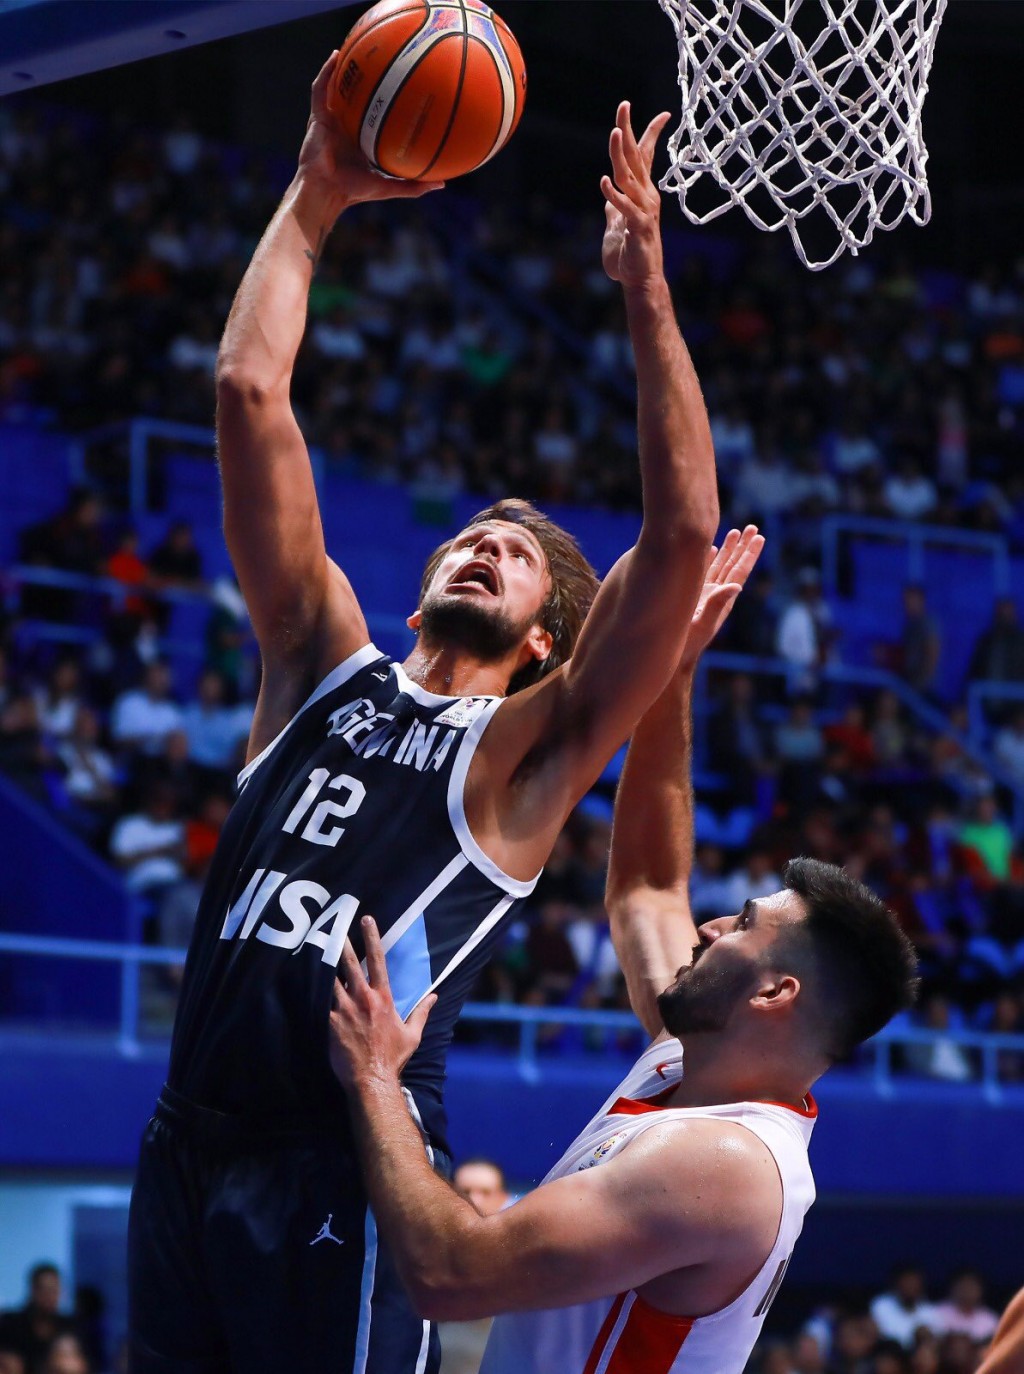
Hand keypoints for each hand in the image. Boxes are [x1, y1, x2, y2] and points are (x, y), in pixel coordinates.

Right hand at [297, 52, 444, 208]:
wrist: (328, 191)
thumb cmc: (355, 191)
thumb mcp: (388, 186)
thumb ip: (413, 186)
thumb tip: (442, 184)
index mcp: (360, 139)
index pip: (372, 115)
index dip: (383, 101)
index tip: (402, 88)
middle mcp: (345, 126)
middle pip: (355, 97)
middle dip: (364, 80)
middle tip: (380, 62)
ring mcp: (331, 120)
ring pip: (337, 88)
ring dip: (344, 69)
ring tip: (354, 49)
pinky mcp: (318, 117)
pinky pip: (320, 90)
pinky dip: (326, 72)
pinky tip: (335, 57)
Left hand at [329, 916, 435, 1089]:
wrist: (371, 1080)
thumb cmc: (393, 1058)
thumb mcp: (413, 1034)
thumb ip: (422, 1011)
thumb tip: (435, 996)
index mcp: (383, 998)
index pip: (378, 960)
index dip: (372, 938)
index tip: (367, 919)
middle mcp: (362, 999)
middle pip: (348, 963)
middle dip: (341, 942)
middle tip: (332, 924)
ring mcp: (343, 1010)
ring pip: (329, 979)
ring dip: (322, 963)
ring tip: (312, 947)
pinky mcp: (329, 1023)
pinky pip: (319, 1000)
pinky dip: (312, 988)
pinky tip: (302, 977)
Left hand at [601, 103, 669, 287]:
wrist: (640, 280)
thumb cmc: (629, 254)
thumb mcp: (616, 224)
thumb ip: (614, 208)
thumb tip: (609, 197)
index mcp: (641, 192)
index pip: (645, 157)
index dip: (650, 134)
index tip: (663, 114)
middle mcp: (645, 196)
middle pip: (635, 157)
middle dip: (628, 130)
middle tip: (624, 105)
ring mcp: (643, 210)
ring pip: (630, 176)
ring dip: (620, 154)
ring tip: (615, 132)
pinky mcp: (637, 227)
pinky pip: (625, 208)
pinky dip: (614, 194)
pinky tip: (604, 181)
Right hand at [679, 525, 764, 669]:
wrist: (674, 657)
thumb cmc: (687, 644)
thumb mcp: (703, 625)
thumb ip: (718, 605)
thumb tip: (736, 586)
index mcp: (722, 599)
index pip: (738, 572)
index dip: (748, 554)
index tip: (758, 537)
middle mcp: (716, 594)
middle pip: (732, 565)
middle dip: (742, 546)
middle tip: (752, 527)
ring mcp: (705, 595)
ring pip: (719, 566)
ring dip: (727, 549)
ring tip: (735, 532)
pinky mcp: (693, 597)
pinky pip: (702, 573)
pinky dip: (707, 559)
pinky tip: (710, 549)